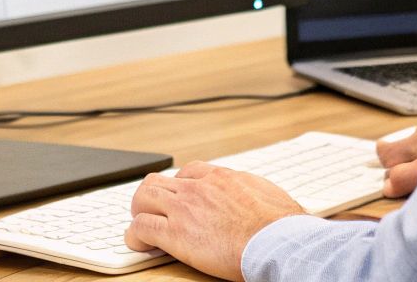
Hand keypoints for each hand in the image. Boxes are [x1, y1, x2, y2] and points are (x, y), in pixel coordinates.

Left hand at [123, 162, 307, 280]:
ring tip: (141, 225)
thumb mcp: (269, 194)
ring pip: (143, 198)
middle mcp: (198, 188)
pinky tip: (139, 244)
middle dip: (151, 195)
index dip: (180, 185)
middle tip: (152, 210)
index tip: (180, 198)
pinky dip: (135, 236)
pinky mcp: (175, 233)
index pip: (189, 171)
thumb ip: (256, 193)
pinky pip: (141, 228)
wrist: (276, 241)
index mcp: (222, 178)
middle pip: (158, 180)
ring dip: (139, 211)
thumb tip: (264, 199)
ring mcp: (184, 208)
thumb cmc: (281, 225)